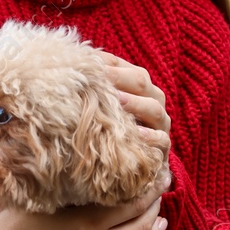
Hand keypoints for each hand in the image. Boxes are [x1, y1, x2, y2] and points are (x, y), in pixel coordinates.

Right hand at [0, 169, 171, 229]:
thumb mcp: (37, 201)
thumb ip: (65, 187)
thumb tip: (83, 161)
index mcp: (86, 221)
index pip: (132, 202)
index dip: (150, 188)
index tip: (158, 176)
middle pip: (140, 226)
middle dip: (154, 209)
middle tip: (160, 195)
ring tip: (161, 224)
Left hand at [95, 47, 172, 189]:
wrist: (126, 167)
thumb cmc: (107, 130)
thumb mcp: (98, 108)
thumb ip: (90, 89)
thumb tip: (67, 65)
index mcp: (138, 86)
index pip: (123, 67)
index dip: (108, 63)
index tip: (87, 62)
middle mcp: (152, 101)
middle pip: (141, 82)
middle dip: (120, 78)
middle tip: (101, 76)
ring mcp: (160, 124)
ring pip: (154, 108)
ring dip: (136, 104)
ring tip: (118, 101)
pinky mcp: (162, 148)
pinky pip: (162, 140)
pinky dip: (151, 137)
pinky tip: (137, 134)